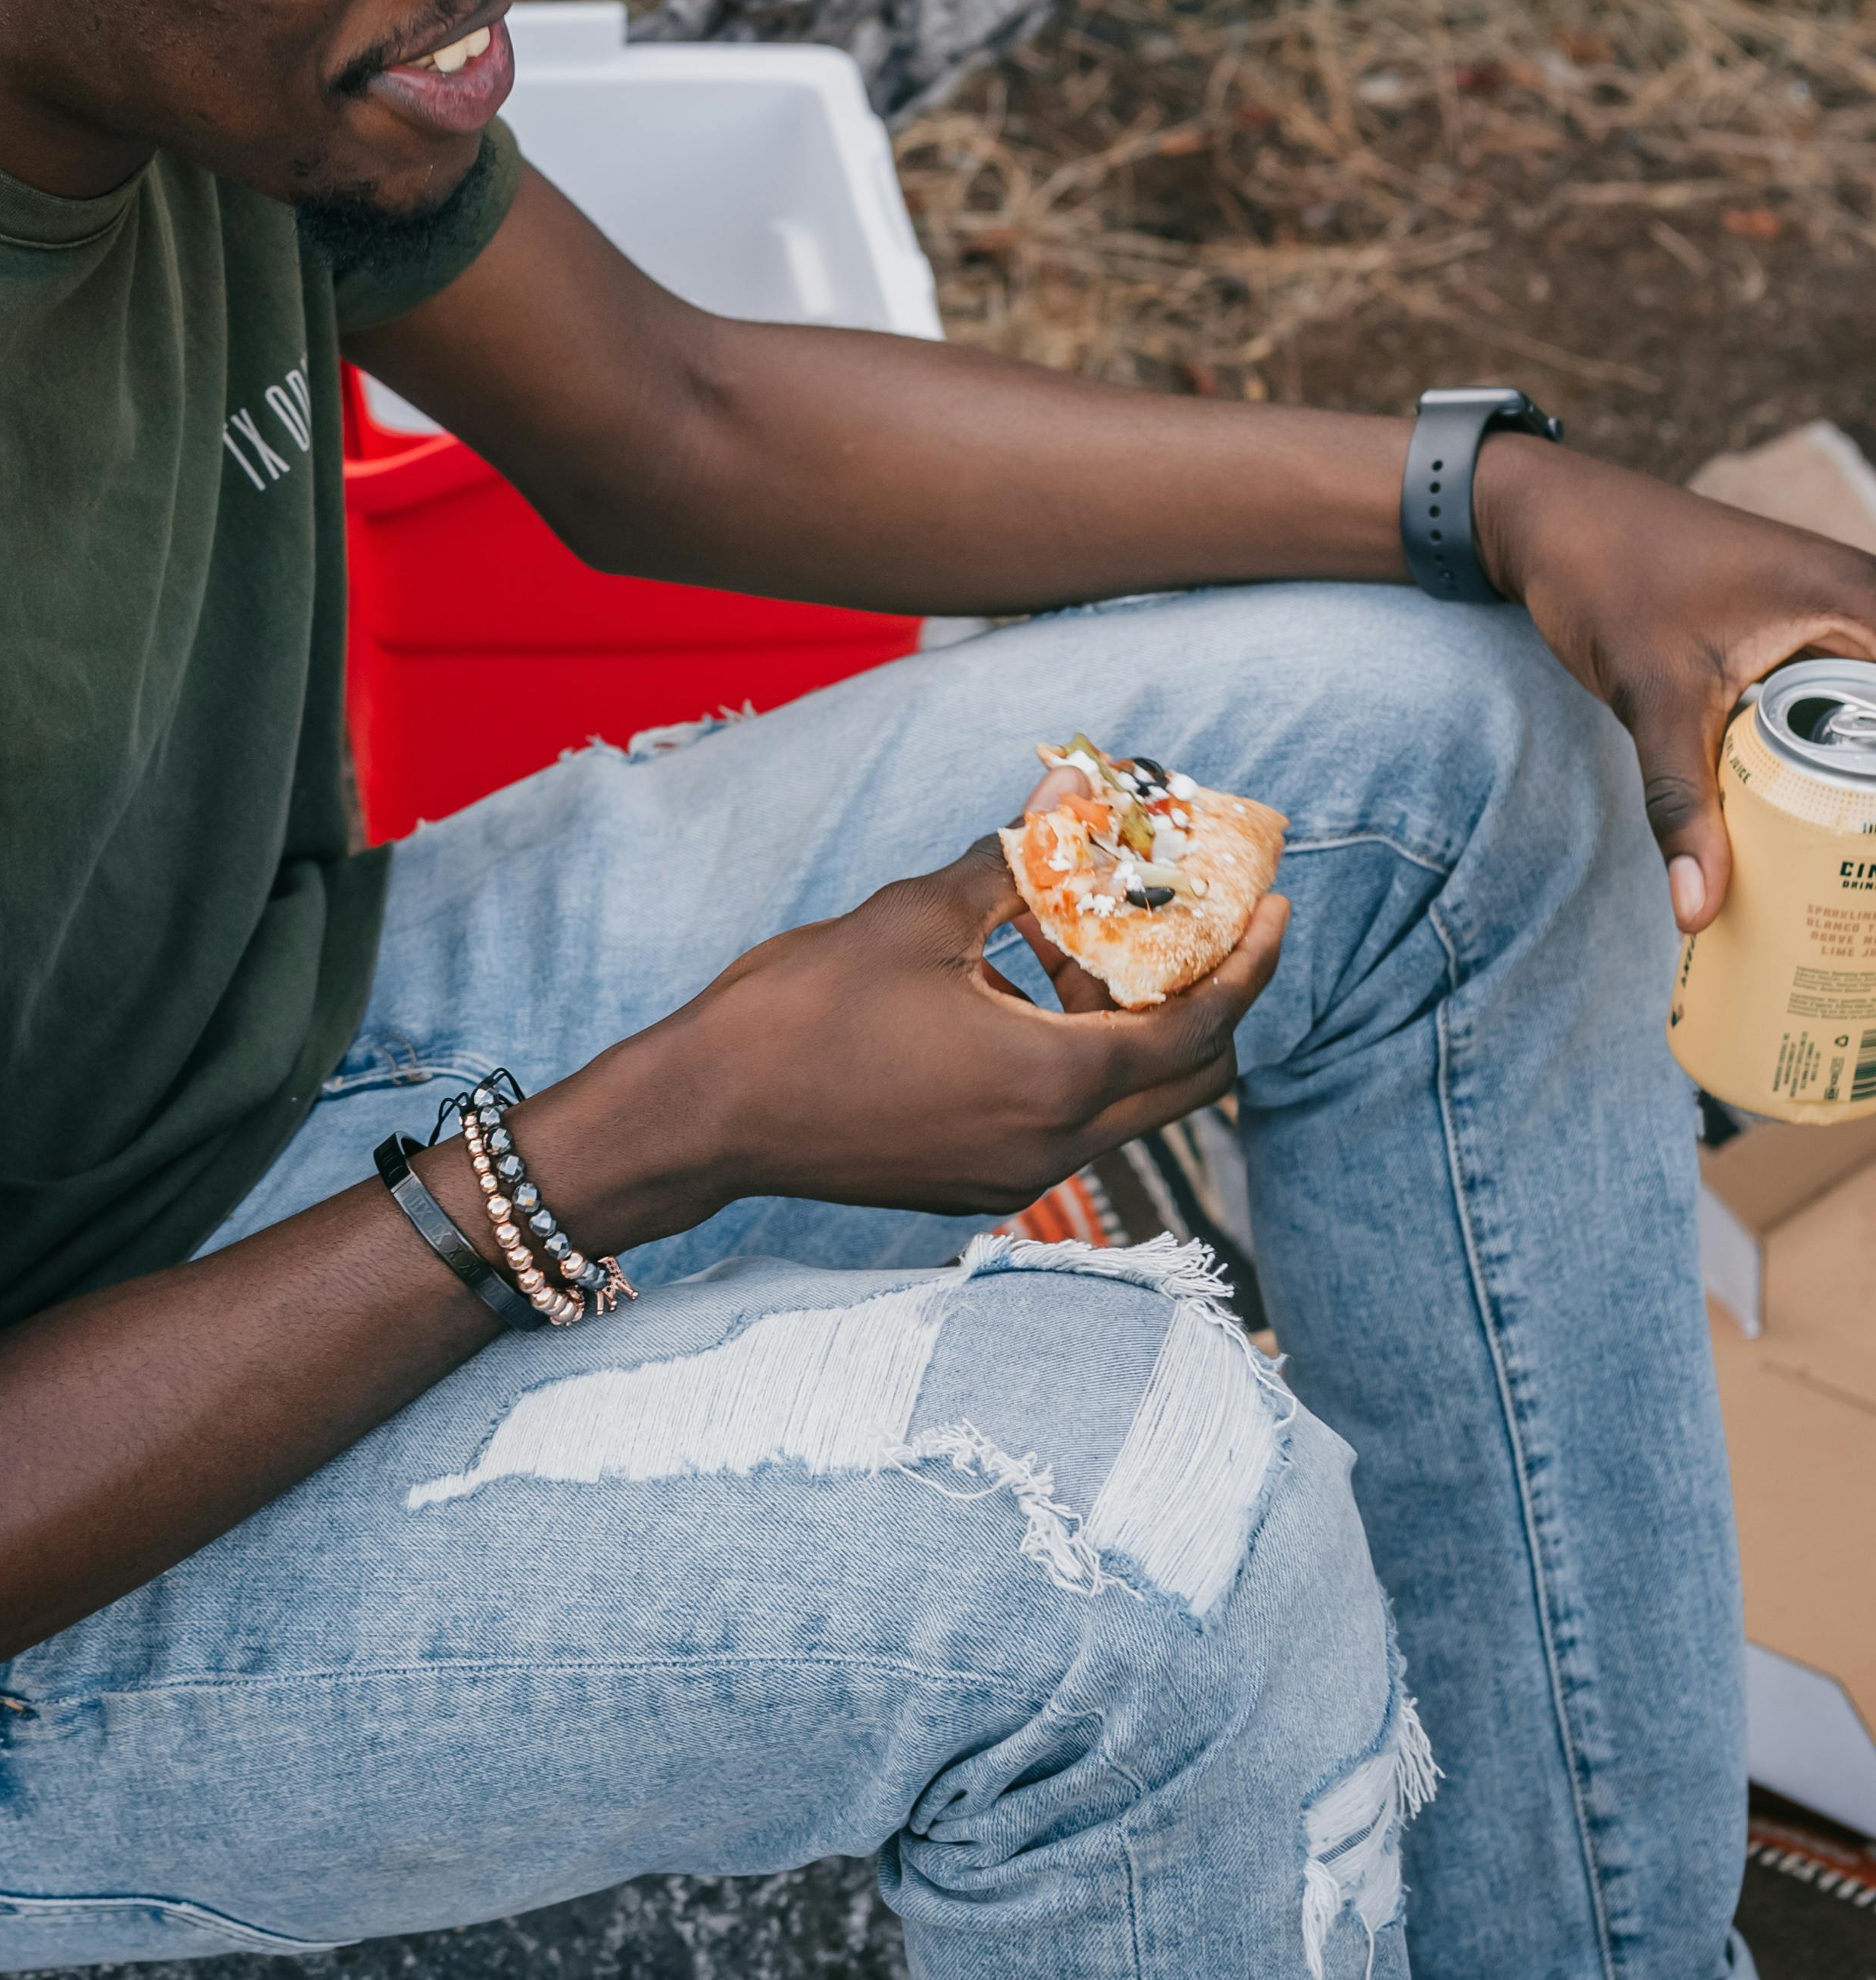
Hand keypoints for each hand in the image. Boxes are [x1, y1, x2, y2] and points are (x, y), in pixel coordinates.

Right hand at [548, 831, 1288, 1239]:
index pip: (1202, 1023)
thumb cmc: (801, 1012)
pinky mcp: (977, 1181)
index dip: (1250, 959)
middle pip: (1189, 1078)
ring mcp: (1015, 1175)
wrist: (706, 1113)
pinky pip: (1069, 1119)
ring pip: (1128, 1101)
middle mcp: (1055, 1147)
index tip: (1274, 904)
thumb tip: (1070, 798)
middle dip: (1205, 993)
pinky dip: (1078, 1055)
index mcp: (1057, 1081)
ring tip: (1075, 934)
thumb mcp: (918, 915)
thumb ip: (1016, 864)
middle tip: (1190, 918)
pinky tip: (1022, 987)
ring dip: (1130, 1020)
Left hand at [1477, 440, 1875, 928]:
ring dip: (1855, 784)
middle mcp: (1860, 607)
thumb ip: (1681, 799)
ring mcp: (1829, 625)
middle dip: (1868, 798)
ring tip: (1844, 867)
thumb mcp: (1651, 695)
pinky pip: (1836, 709)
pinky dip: (1827, 761)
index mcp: (1857, 599)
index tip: (1869, 840)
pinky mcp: (1795, 644)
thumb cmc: (1607, 573)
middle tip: (1855, 867)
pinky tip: (1813, 829)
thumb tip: (1698, 910)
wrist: (1547, 515)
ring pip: (1867, 719)